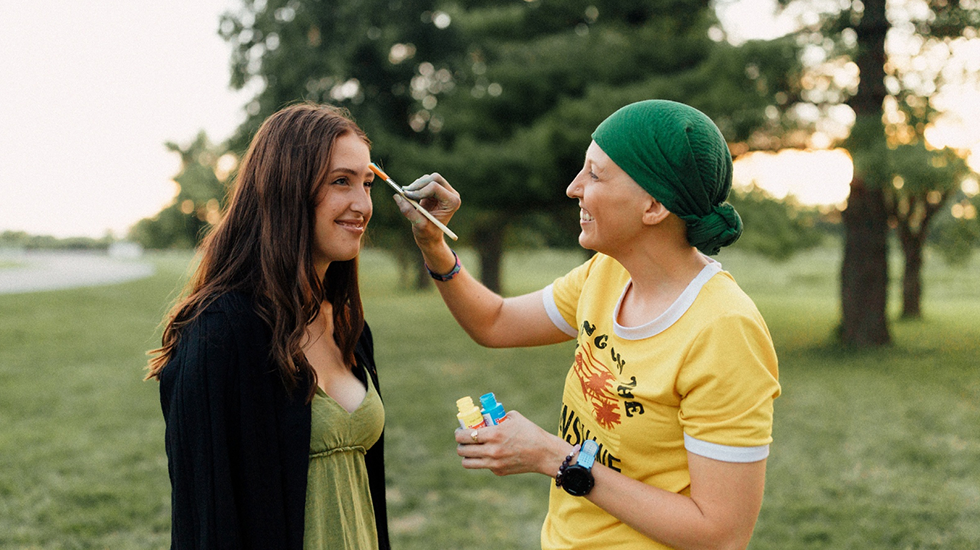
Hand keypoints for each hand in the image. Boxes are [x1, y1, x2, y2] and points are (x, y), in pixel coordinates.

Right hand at [393, 172, 460, 246]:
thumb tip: (397, 196)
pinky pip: (424, 181)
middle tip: (404, 192)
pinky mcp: (437, 189)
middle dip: (418, 185)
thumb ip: (408, 211)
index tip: (407, 196)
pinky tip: (412, 197)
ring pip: (428, 178)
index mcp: (452, 203)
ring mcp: (445, 190)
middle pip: (434, 178)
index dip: (420, 190)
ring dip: (415, 186)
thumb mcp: (418, 224)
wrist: (431, 236)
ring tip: (407, 197)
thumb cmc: (428, 233)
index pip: (435, 187)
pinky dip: (415, 187)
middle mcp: (451, 194)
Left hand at [454, 411, 572, 476]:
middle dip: (460, 445)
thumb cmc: (530, 432)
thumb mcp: (513, 418)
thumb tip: (486, 416)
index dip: (458, 433)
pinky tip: (492, 454)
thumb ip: (497, 417)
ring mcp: (494, 463)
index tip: (459, 431)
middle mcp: (491, 451)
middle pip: (462, 451)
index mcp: (493, 434)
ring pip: (468, 463)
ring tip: (470, 450)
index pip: (465, 436)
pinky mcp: (499, 471)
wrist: (544, 453)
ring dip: (466, 456)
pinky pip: (484, 466)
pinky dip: (484, 461)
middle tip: (464, 441)